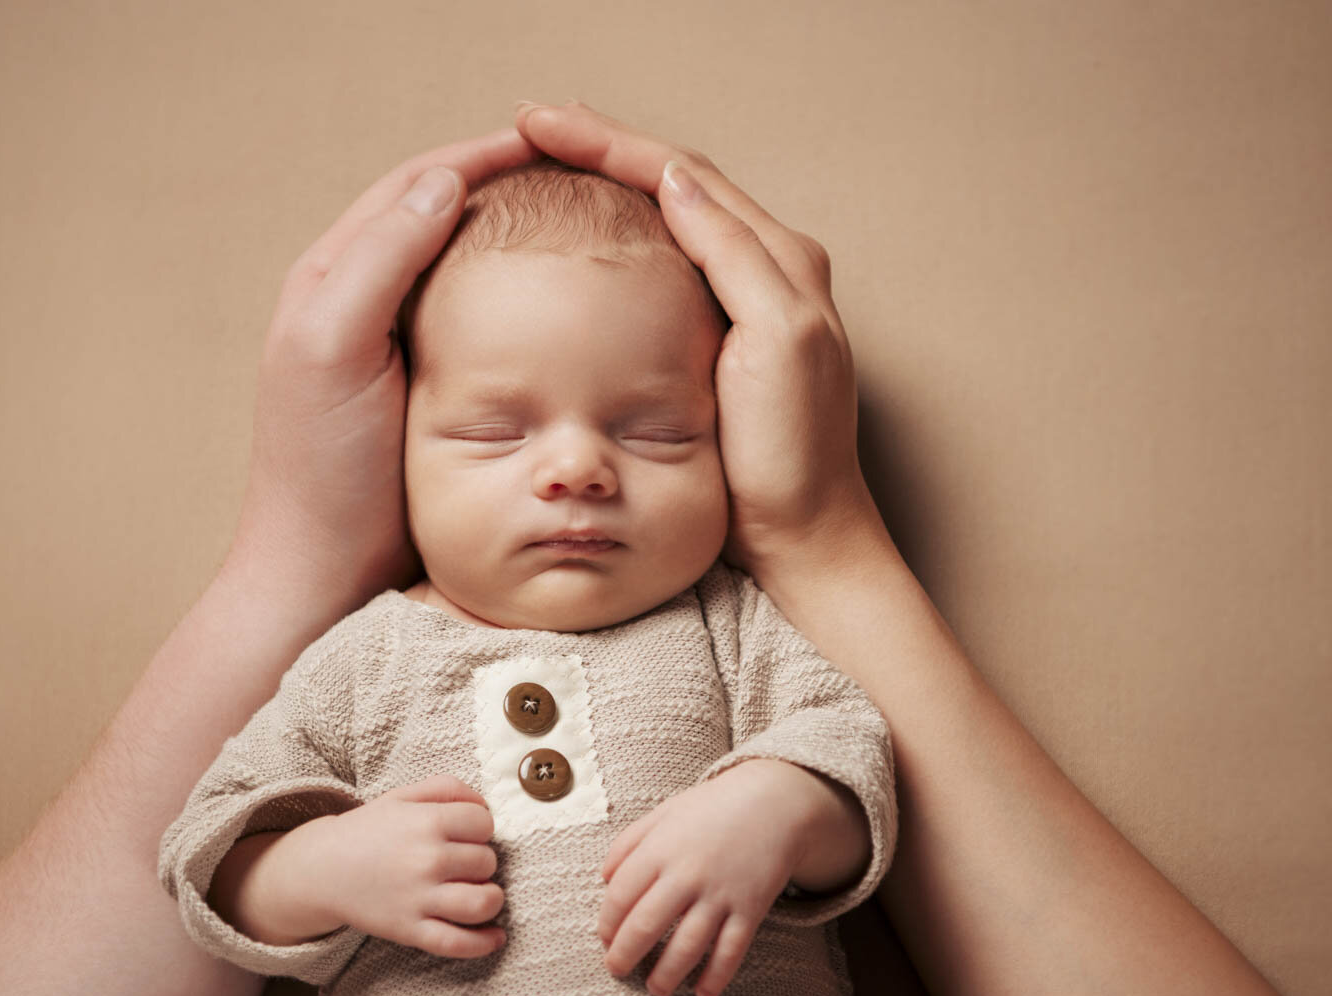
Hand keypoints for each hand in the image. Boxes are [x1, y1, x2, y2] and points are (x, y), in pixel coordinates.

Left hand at [226, 126, 539, 606]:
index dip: (480, 155)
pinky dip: (531, 305)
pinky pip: (493, 328)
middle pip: (445, 217)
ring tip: (590, 226)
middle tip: (584, 170)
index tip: (551, 138)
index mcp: (335, 279)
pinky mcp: (441, 396)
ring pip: (472, 270)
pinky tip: (576, 311)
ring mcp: (406, 351)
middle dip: (509, 185)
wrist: (328, 574)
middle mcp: (368, 304)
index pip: (415, 187)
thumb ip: (378, 263)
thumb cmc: (323, 470)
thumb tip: (442, 184)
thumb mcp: (332, 351)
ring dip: (524, 241)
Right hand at [266, 774, 507, 958]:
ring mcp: (419, 898)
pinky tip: (495, 937)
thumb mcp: (402, 796)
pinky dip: (484, 943)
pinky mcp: (410, 930)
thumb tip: (485, 804)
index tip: (465, 835)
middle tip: (460, 863)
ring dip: (491, 898)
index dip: (480, 829)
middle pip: (487, 861)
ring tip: (481, 894)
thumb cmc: (368, 831)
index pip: (485, 824)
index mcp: (427, 822)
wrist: (319, 869)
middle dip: (480, 861)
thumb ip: (446, 788)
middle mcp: (427, 859)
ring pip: (483, 902)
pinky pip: (458, 943)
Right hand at [512, 100, 878, 576]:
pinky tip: (586, 236)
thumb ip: (735, 255)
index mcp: (781, 261)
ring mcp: (741, 304)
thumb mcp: (776, 342)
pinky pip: (667, 263)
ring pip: (669, 216)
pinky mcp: (717, 341)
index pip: (683, 173)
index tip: (541, 122)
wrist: (798, 536)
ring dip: (611, 181)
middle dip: (604, 146)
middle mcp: (766, 269)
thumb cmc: (790, 453)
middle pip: (675, 181)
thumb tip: (675, 178)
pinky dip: (622, 234)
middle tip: (533, 123)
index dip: (610, 142)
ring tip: (550, 159)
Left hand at [596, 758, 819, 995]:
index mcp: (661, 849)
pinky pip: (730, 951)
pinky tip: (703, 993)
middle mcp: (687, 874)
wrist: (774, 802)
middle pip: (645, 926)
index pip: (620, 896)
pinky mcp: (751, 908)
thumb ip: (629, 842)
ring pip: (686, 947)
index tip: (605, 939)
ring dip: (666, 975)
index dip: (607, 923)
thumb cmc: (712, 808)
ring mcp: (720, 893)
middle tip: (616, 970)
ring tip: (655, 988)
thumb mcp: (664, 813)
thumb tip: (605, 880)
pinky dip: (716, 977)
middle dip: (624, 956)